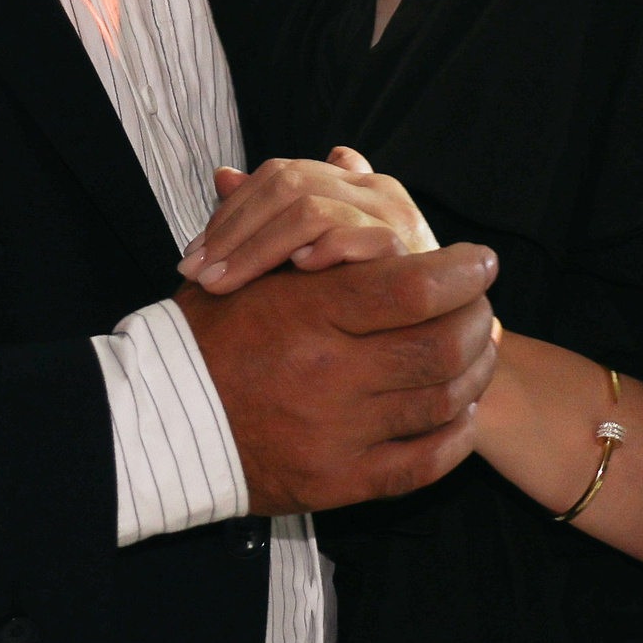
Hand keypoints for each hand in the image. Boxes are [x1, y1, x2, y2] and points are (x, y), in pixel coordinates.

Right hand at [177, 243, 498, 514]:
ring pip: (441, 402)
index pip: (413, 287)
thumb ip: (309, 226)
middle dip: (476, 322)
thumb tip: (354, 160)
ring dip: (474, 374)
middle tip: (482, 307)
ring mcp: (338, 433)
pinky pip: (422, 464)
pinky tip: (462, 413)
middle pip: (440, 346)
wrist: (159, 423)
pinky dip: (455, 438)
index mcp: (308, 312)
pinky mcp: (340, 482)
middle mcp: (329, 373)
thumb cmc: (204, 336)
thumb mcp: (247, 268)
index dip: (461, 272)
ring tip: (478, 354)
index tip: (481, 260)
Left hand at [178, 149, 435, 291]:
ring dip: (258, 247)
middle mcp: (371, 189)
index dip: (229, 213)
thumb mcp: (310, 260)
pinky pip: (359, 234)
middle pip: (285, 182)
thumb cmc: (369, 304)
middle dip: (232, 230)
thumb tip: (222, 175)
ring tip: (223, 281)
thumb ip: (272, 220)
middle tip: (195, 274)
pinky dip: (323, 249)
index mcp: (348, 184)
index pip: (276, 173)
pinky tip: (293, 272)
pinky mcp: (411, 249)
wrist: (437, 340)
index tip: (191, 258)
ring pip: (311, 205)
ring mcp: (393, 215)